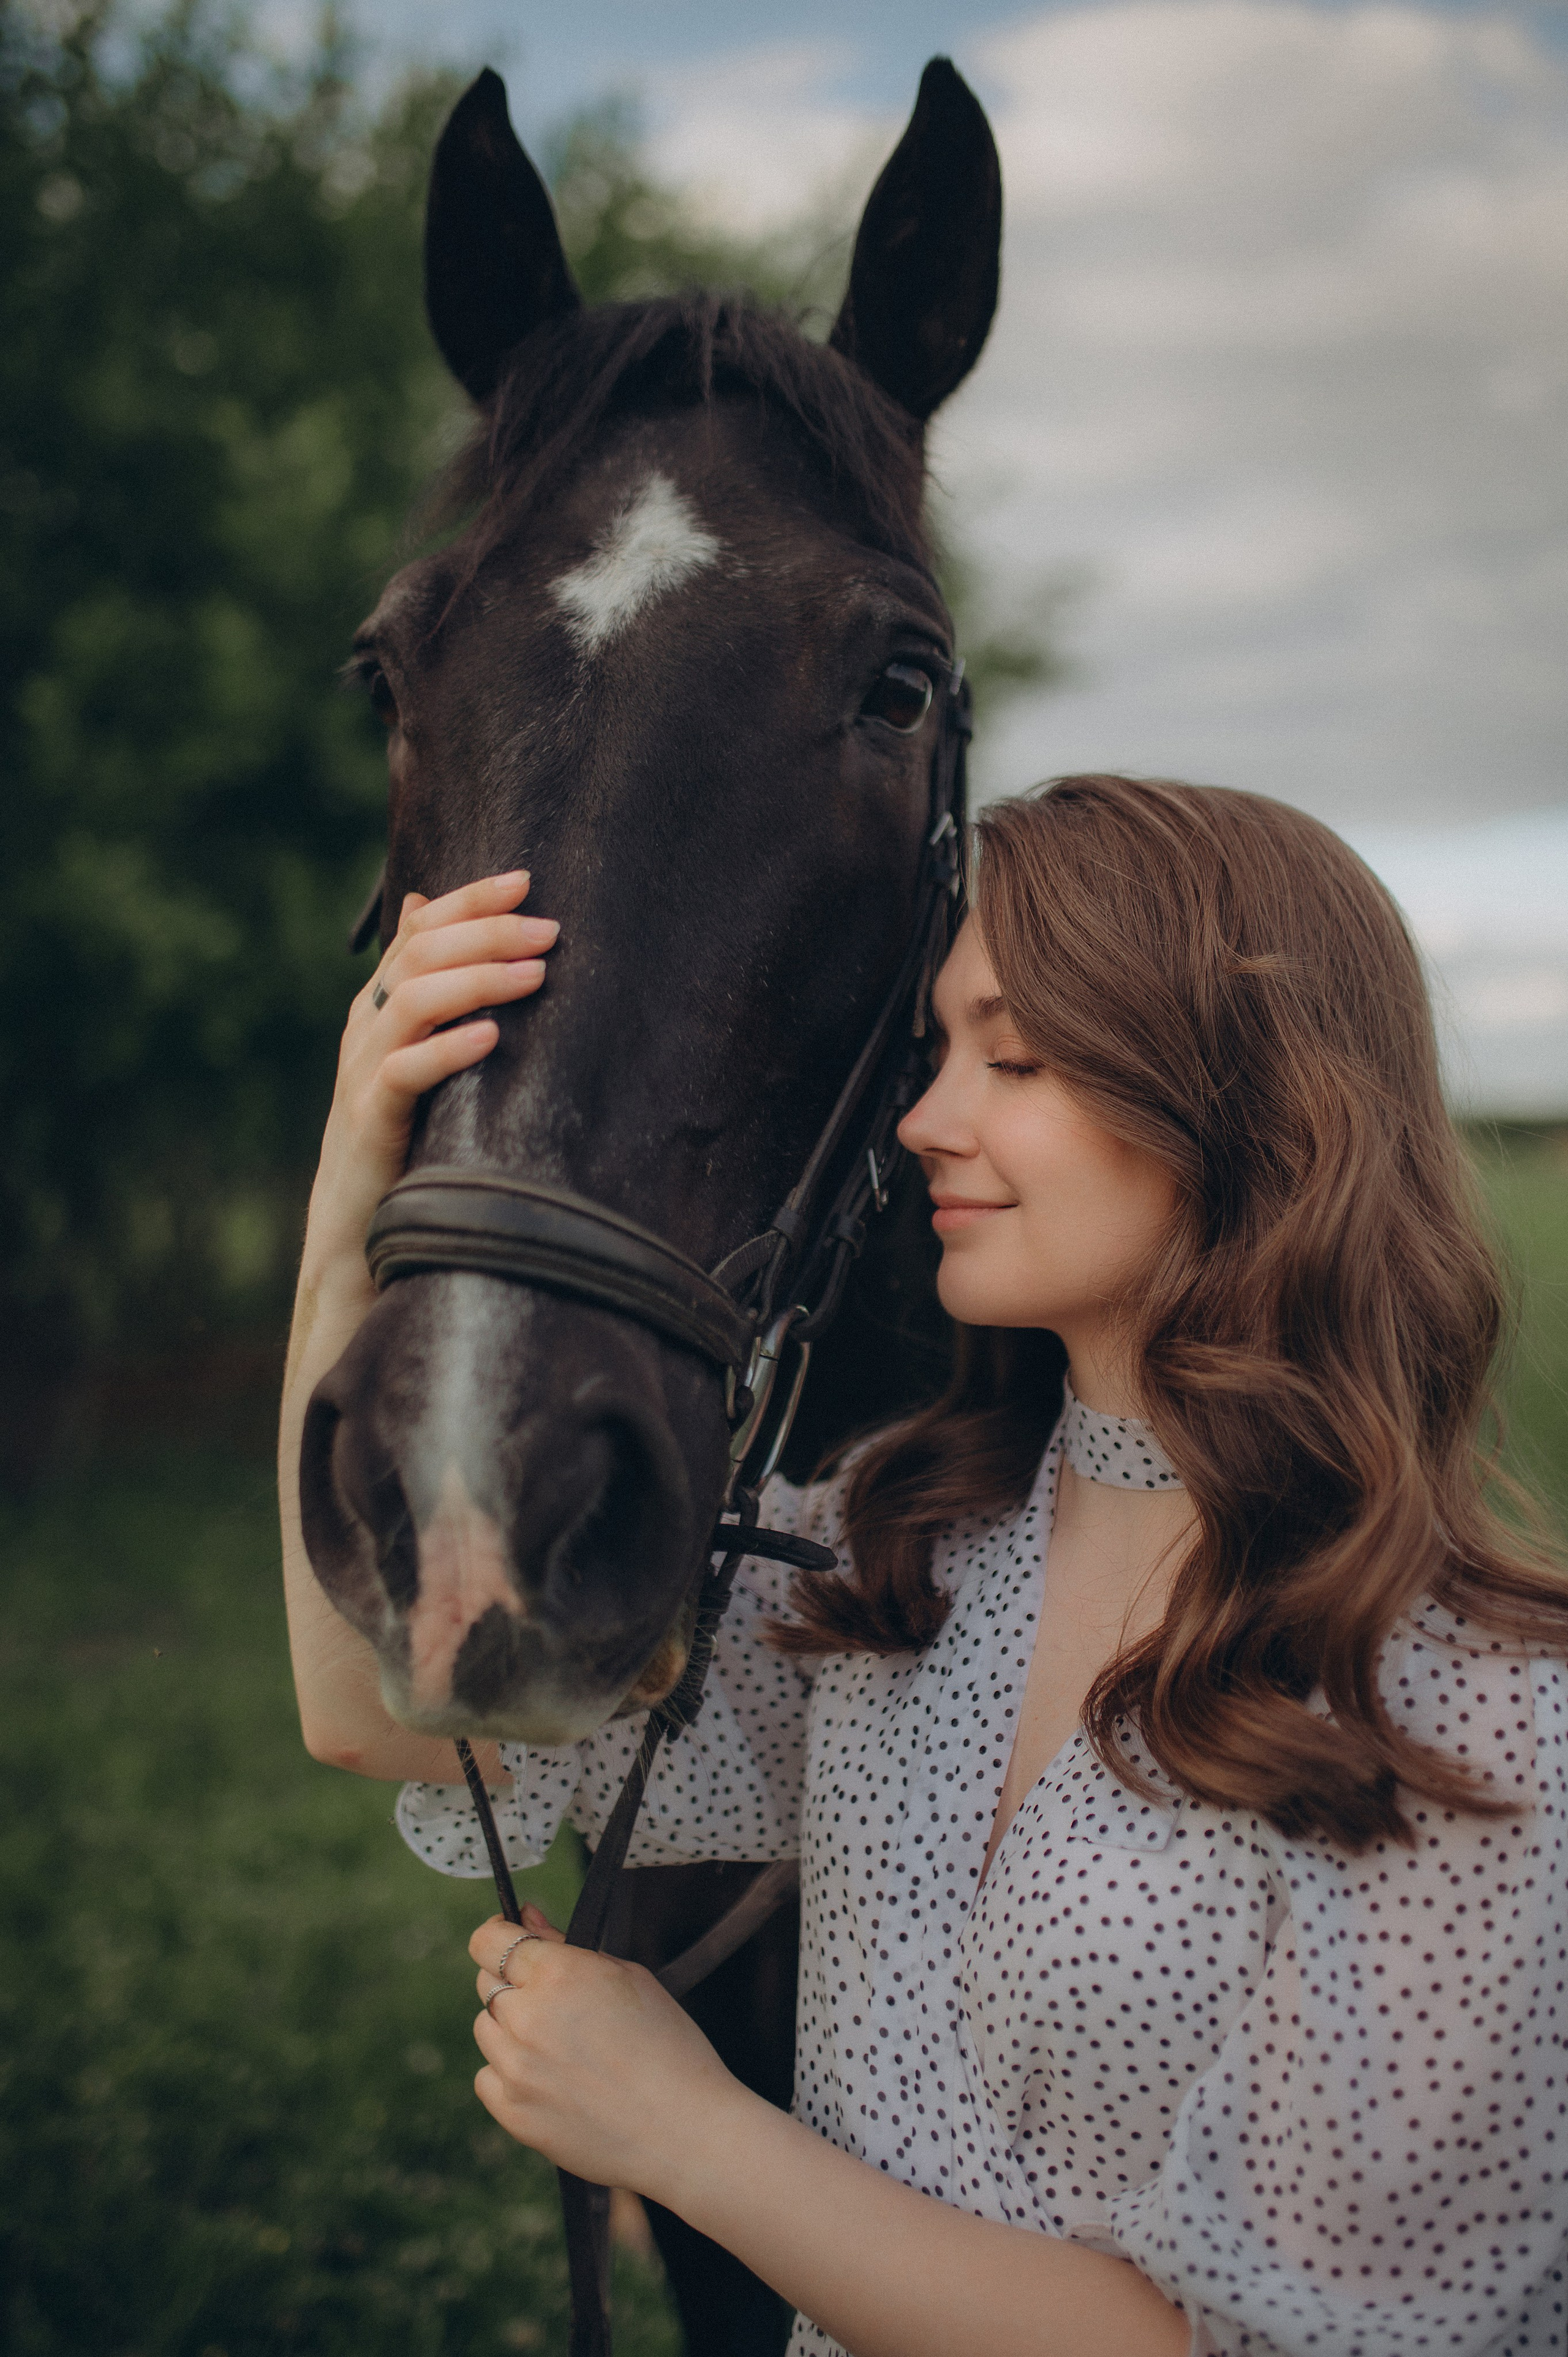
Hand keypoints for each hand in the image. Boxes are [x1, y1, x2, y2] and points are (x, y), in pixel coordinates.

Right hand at [302, 871, 557, 1286]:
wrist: (354, 1224)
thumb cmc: (402, 1136)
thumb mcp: (413, 1052)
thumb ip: (423, 985)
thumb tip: (421, 902)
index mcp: (380, 1006)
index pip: (420, 929)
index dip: (469, 900)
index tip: (525, 881)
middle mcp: (367, 1028)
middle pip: (420, 954)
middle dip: (487, 932)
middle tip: (547, 930)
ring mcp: (363, 1071)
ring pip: (414, 1001)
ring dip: (479, 980)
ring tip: (535, 973)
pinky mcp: (371, 1120)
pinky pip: (405, 1072)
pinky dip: (449, 1049)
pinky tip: (492, 1036)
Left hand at [469, 1908, 742, 2199]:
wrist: (684, 2131)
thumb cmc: (669, 2047)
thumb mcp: (629, 1977)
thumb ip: (566, 1946)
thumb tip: (525, 1919)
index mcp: (557, 1974)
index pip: (488, 1941)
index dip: (499, 1935)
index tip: (510, 1939)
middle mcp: (527, 2018)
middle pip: (486, 1983)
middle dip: (514, 1982)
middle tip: (557, 2002)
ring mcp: (515, 2070)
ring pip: (487, 2030)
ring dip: (512, 2028)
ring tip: (562, 2046)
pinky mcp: (512, 2113)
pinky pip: (488, 2077)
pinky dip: (510, 2074)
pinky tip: (553, 2080)